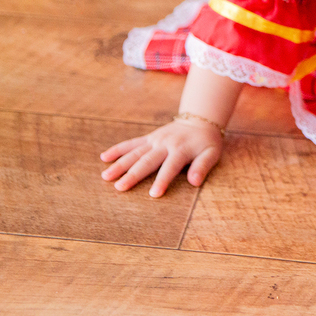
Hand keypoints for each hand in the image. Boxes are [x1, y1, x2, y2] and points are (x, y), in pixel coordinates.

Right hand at [100, 118, 222, 196]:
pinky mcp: (149, 137)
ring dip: (120, 164)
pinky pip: (131, 143)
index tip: (153, 194)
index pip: (170, 168)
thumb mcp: (212, 153)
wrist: (199, 120)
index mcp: (181, 150)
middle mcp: (165, 144)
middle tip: (119, 188)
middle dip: (133, 175)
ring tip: (106, 177)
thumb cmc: (207, 142)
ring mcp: (155, 140)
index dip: (162, 180)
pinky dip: (118, 149)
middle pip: (147, 161)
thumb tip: (194, 182)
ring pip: (135, 153)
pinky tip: (104, 157)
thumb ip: (203, 167)